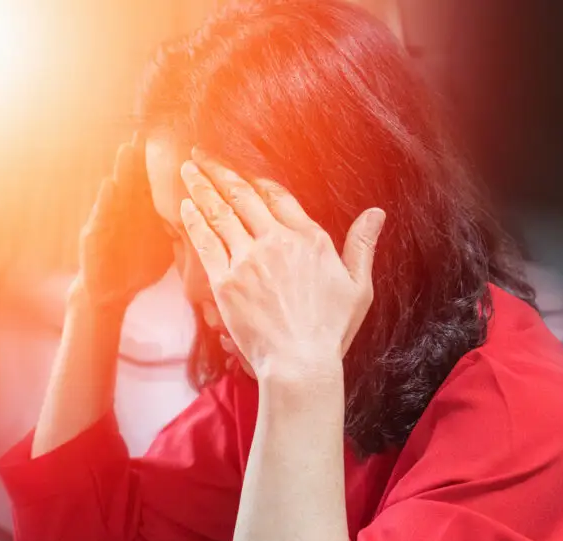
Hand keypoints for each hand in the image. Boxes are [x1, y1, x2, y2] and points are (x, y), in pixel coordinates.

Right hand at [72, 134, 172, 311]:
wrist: (110, 293)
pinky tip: (109, 184)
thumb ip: (184, 227)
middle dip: (142, 156)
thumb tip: (216, 217)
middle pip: (135, 179)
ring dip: (121, 169)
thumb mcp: (166, 244)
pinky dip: (104, 200)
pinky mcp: (93, 236)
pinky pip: (100, 216)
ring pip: (116, 191)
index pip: (156, 181)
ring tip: (127, 148)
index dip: (165, 162)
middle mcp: (126, 211)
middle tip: (150, 128)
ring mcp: (108, 221)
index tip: (176, 137)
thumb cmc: (138, 267)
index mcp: (144, 212)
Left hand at [179, 148, 385, 380]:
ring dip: (202, 187)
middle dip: (220, 171)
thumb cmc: (330, 330)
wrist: (299, 363)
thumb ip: (362, 245)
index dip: (255, 178)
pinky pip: (206, 242)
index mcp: (309, 239)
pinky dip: (195, 221)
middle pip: (243, 196)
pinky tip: (185, 206)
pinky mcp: (226, 282)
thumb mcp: (358, 286)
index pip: (276, 196)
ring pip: (221, 213)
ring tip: (188, 169)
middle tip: (202, 154)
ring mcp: (248, 260)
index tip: (240, 166)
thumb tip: (376, 213)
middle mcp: (277, 242)